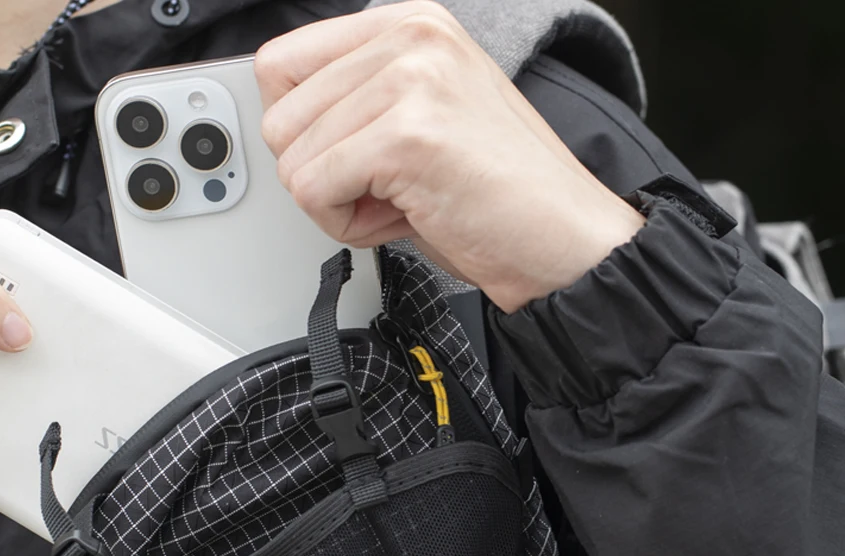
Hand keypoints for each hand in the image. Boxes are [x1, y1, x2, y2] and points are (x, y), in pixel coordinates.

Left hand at [255, 1, 643, 313]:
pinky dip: (347, 226)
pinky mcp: (406, 136)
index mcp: (411, 26)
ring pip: (293, 158)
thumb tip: (288, 124)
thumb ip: (361, 101)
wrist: (564, 241)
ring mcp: (409, 81)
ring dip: (336, 204)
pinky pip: (313, 191)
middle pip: (279, 117)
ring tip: (399, 204)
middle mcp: (409, 38)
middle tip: (382, 191)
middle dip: (320, 174)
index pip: (282, 63)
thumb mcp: (425, 118)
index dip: (302, 131)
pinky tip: (400, 219)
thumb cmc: (501, 195)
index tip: (345, 159)